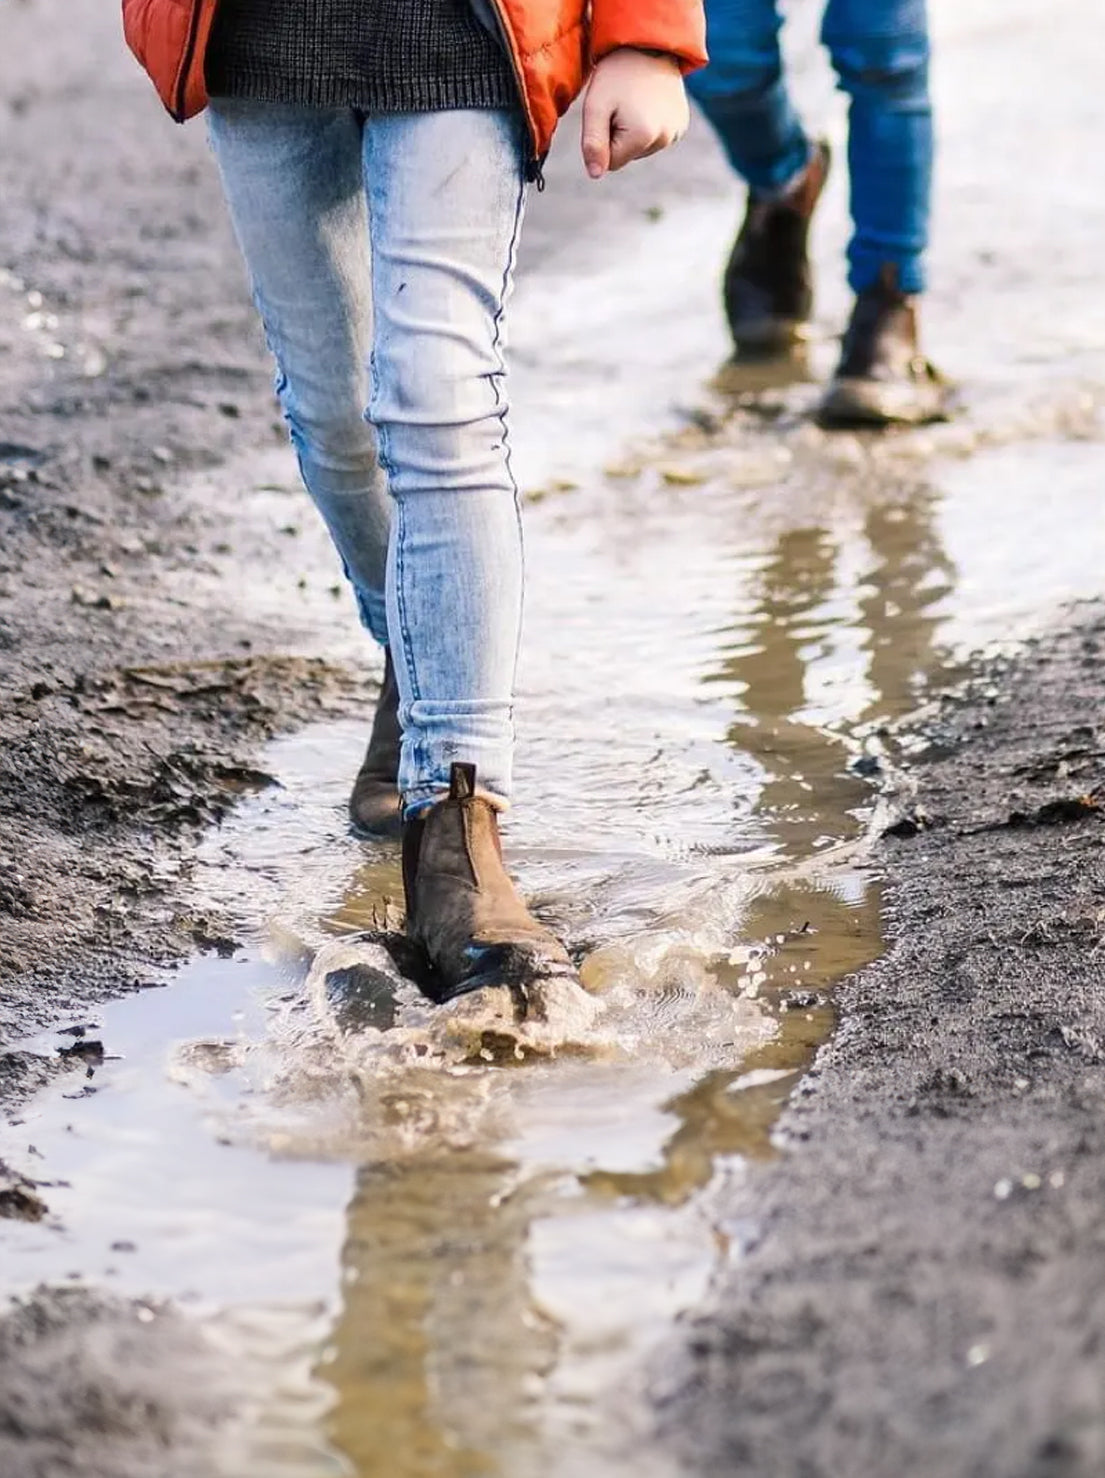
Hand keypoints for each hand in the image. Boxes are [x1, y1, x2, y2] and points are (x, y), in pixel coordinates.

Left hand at [581, 48, 689, 179]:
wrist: (648, 45)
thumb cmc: (616, 75)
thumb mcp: (595, 107)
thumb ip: (592, 143)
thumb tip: (596, 175)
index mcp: (642, 137)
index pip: (611, 163)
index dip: (603, 139)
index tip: (608, 113)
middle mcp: (664, 139)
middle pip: (628, 156)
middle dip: (619, 136)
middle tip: (622, 104)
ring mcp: (675, 133)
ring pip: (641, 149)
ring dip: (634, 130)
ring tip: (635, 101)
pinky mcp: (681, 126)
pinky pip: (655, 138)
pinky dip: (648, 124)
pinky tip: (649, 103)